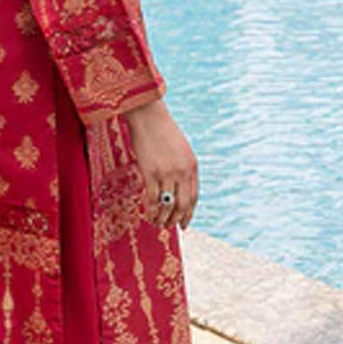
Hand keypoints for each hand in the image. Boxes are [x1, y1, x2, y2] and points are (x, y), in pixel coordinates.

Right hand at [123, 98, 197, 230]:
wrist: (149, 117)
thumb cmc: (163, 131)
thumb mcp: (181, 149)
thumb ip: (183, 168)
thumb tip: (178, 187)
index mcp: (192, 166)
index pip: (194, 197)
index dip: (188, 213)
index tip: (184, 223)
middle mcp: (182, 172)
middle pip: (182, 204)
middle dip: (176, 219)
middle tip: (169, 226)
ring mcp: (167, 173)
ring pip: (167, 204)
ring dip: (163, 218)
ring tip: (157, 223)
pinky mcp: (150, 172)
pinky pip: (152, 198)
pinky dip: (151, 210)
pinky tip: (148, 215)